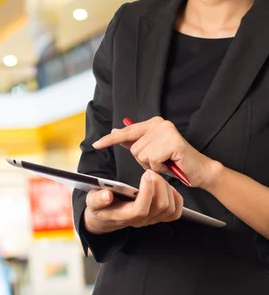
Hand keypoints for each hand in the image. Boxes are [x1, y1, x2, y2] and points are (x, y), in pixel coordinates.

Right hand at [84, 170, 183, 233]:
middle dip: (159, 186)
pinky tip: (166, 186)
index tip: (146, 175)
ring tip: (156, 177)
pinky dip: (175, 197)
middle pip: (160, 207)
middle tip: (151, 172)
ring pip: (169, 208)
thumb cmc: (100, 206)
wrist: (106, 216)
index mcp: (123, 216)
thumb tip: (106, 196)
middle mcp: (140, 220)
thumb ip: (96, 199)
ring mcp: (151, 220)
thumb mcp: (91, 201)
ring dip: (166, 189)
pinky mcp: (159, 217)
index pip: (141, 209)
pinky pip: (175, 211)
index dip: (146, 192)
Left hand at [93, 116, 218, 188]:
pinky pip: (152, 160)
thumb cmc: (173, 162)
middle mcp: (159, 124)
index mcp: (153, 123)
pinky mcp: (173, 142)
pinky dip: (159, 167)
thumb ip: (133, 141)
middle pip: (133, 148)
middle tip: (159, 160)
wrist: (198, 170)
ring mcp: (166, 131)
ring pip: (141, 155)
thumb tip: (114, 131)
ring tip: (165, 162)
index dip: (110, 140)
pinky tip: (169, 164)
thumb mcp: (149, 152)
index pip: (126, 131)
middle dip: (143, 160)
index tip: (95, 145)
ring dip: (151, 165)